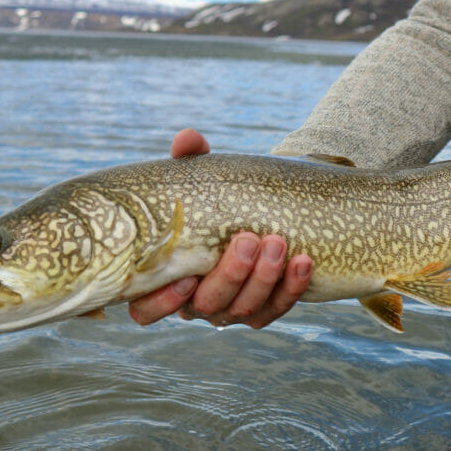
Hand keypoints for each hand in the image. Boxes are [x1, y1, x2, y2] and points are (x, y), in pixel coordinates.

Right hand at [128, 129, 311, 328]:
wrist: (257, 212)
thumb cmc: (212, 199)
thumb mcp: (200, 180)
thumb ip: (189, 161)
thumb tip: (188, 139)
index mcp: (164, 278)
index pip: (147, 309)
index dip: (163, 302)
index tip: (186, 277)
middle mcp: (195, 302)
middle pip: (207, 306)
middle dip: (232, 276)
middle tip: (249, 239)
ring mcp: (230, 310)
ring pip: (245, 310)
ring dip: (264, 278)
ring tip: (278, 242)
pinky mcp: (263, 311)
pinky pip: (277, 308)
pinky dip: (292, 288)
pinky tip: (303, 261)